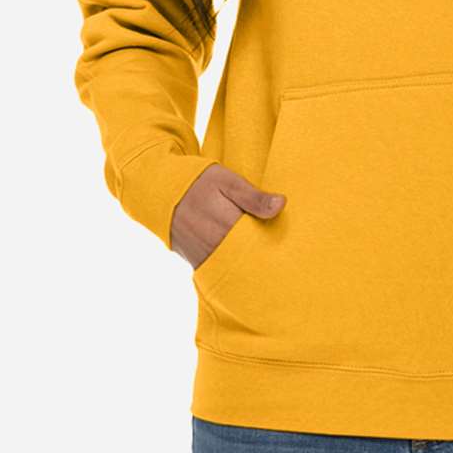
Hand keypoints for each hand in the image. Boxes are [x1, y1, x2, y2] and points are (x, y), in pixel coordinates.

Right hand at [170, 163, 285, 269]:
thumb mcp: (229, 182)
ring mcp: (206, 258)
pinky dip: (233, 268)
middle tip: (283, 256)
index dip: (277, 245)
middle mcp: (217, 248)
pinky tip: (244, 262)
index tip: (290, 245)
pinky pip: (221, 270)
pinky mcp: (198, 262)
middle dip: (265, 258)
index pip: (261, 244)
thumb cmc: (199, 182)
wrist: (162, 192)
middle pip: (250, 260)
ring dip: (249, 264)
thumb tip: (282, 205)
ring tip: (266, 260)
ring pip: (236, 268)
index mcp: (229, 227)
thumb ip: (254, 197)